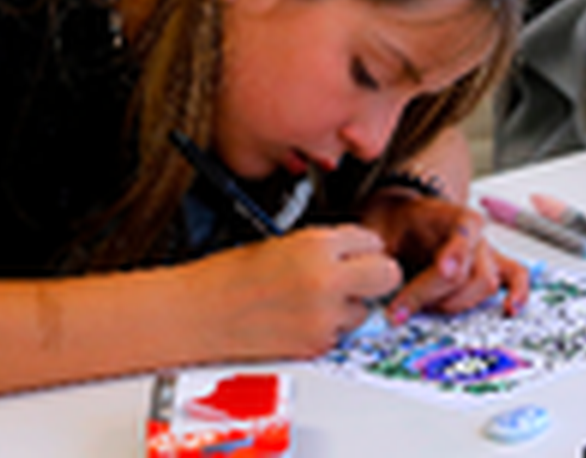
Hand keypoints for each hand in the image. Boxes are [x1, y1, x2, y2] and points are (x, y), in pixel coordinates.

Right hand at [191, 226, 401, 357]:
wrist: (197, 314)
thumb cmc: (227, 277)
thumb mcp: (280, 244)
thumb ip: (323, 248)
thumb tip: (355, 255)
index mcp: (315, 245)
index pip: (371, 240)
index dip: (361, 249)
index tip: (353, 253)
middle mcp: (326, 279)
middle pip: (388, 275)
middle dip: (375, 276)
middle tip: (356, 278)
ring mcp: (324, 316)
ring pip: (365, 311)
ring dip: (348, 306)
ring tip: (312, 302)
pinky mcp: (316, 345)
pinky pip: (340, 335)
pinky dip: (326, 329)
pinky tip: (298, 319)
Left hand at [362, 191, 529, 321]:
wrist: (401, 214)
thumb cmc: (393, 222)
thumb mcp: (377, 229)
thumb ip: (376, 252)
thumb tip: (369, 275)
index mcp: (452, 216)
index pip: (460, 239)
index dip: (450, 259)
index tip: (443, 271)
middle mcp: (474, 234)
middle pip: (470, 271)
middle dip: (435, 295)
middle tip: (402, 308)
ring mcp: (484, 251)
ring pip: (485, 284)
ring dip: (454, 303)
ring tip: (424, 309)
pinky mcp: (490, 266)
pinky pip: (515, 277)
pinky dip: (517, 293)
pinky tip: (508, 309)